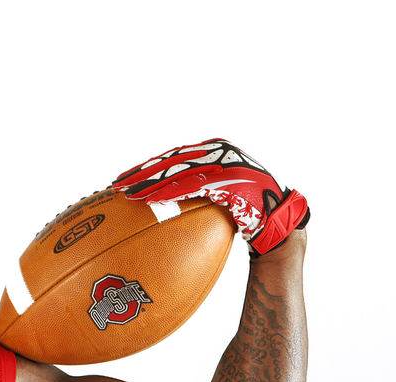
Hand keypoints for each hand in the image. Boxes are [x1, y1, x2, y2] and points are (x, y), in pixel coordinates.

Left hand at [110, 139, 308, 255]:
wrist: (277, 219)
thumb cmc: (246, 208)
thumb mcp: (219, 190)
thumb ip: (196, 185)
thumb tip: (164, 195)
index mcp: (215, 148)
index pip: (173, 155)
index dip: (147, 165)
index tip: (125, 176)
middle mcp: (220, 151)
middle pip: (172, 160)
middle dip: (142, 172)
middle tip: (117, 184)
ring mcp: (226, 164)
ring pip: (179, 171)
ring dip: (151, 183)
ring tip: (128, 194)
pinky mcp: (231, 181)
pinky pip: (194, 186)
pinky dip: (171, 192)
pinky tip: (152, 200)